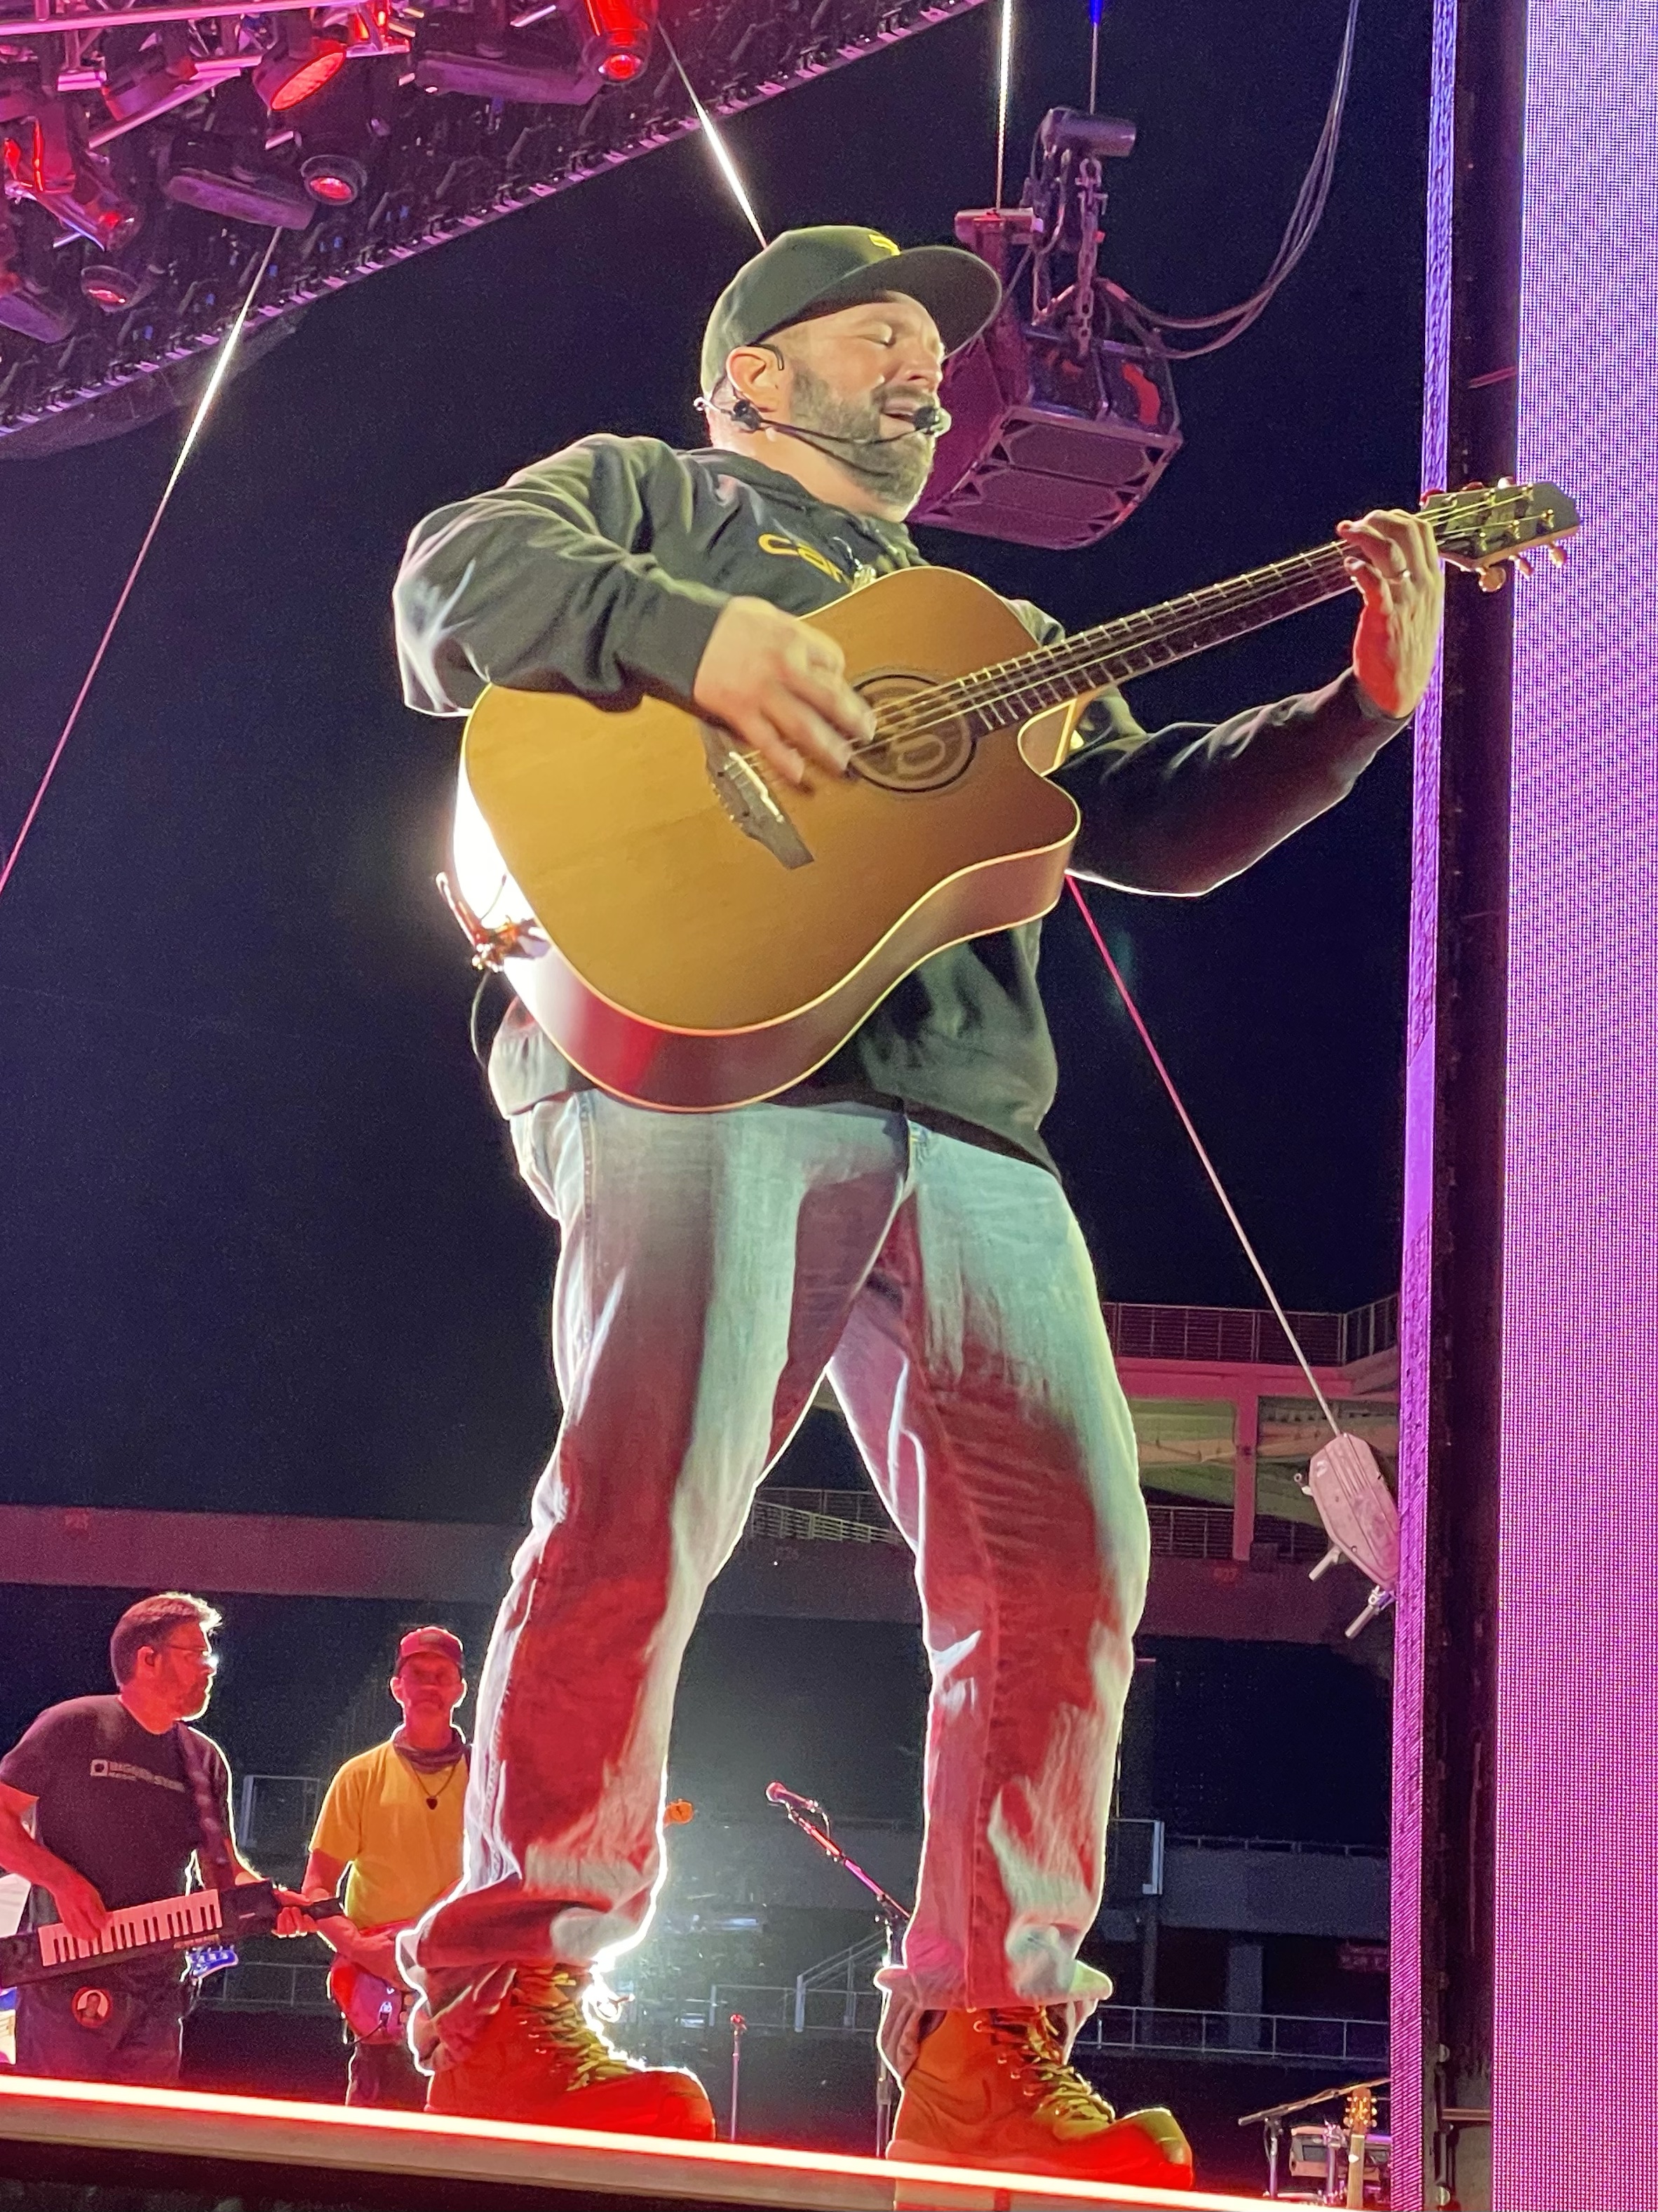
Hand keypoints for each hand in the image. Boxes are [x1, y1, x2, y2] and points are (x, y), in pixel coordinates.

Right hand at [50, 1870, 109, 1945]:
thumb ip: (100, 1907)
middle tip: (101, 1930)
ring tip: (92, 1935)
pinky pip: (71, 1930)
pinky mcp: (64, 1918)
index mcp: (88, 1903)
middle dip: (97, 1932)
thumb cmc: (78, 1886)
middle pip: (89, 1930)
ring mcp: (71, 1916)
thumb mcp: (94, 1893)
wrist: (63, 1883)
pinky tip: (81, 1934)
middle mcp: (79, 1911)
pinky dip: (78, 1934)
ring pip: (80, 1933)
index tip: (108, 1922)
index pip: (99, 1920)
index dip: (105, 1923)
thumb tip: (107, 1917)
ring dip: (87, 1935)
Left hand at [272, 1887, 313, 1938]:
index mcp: (306, 1919)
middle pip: (301, 1930)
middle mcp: (298, 1927)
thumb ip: (301, 1900)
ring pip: (291, 1932)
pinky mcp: (278, 1929)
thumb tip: (308, 1902)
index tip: (305, 1915)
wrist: (274, 1898)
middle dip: (297, 1918)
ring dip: (289, 1920)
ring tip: (286, 1910)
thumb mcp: (294, 1897)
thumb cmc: (287, 1898)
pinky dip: (281, 1924)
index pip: (312, 1927)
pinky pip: (280, 1932)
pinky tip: (280, 1915)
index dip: (309, 1923)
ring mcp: (288, 1929)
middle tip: (293, 1908)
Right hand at [693, 596, 874, 787]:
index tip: (840, 688)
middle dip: (853, 718)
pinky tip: (799, 773)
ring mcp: (762, 692)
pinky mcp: (739, 712)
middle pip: (830, 697)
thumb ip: (792, 635)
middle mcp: (783, 666)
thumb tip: (815, 655)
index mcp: (792, 638)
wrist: (677, 630)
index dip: (840, 678)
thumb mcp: (764, 614)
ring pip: (805, 725)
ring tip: (843, 762)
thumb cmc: (718, 622)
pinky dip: (785, 760)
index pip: (833, 661)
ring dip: (828, 747)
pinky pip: (768, 741)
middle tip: (867, 733)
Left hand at [1337, 507, 1444, 717]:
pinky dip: (1359, 567)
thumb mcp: (1422, 608)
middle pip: (1408, 531)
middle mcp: (1423, 584)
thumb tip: (1395, 553)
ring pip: (1388, 549)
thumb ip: (1413, 579)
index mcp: (1433, 579)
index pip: (1423, 531)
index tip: (1375, 520)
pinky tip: (1348, 566)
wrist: (1398, 686)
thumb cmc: (1406, 646)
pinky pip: (1373, 580)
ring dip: (1363, 535)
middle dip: (1378, 519)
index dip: (1397, 517)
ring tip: (1344, 533)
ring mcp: (1405, 598)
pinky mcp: (1385, 614)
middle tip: (1355, 525)